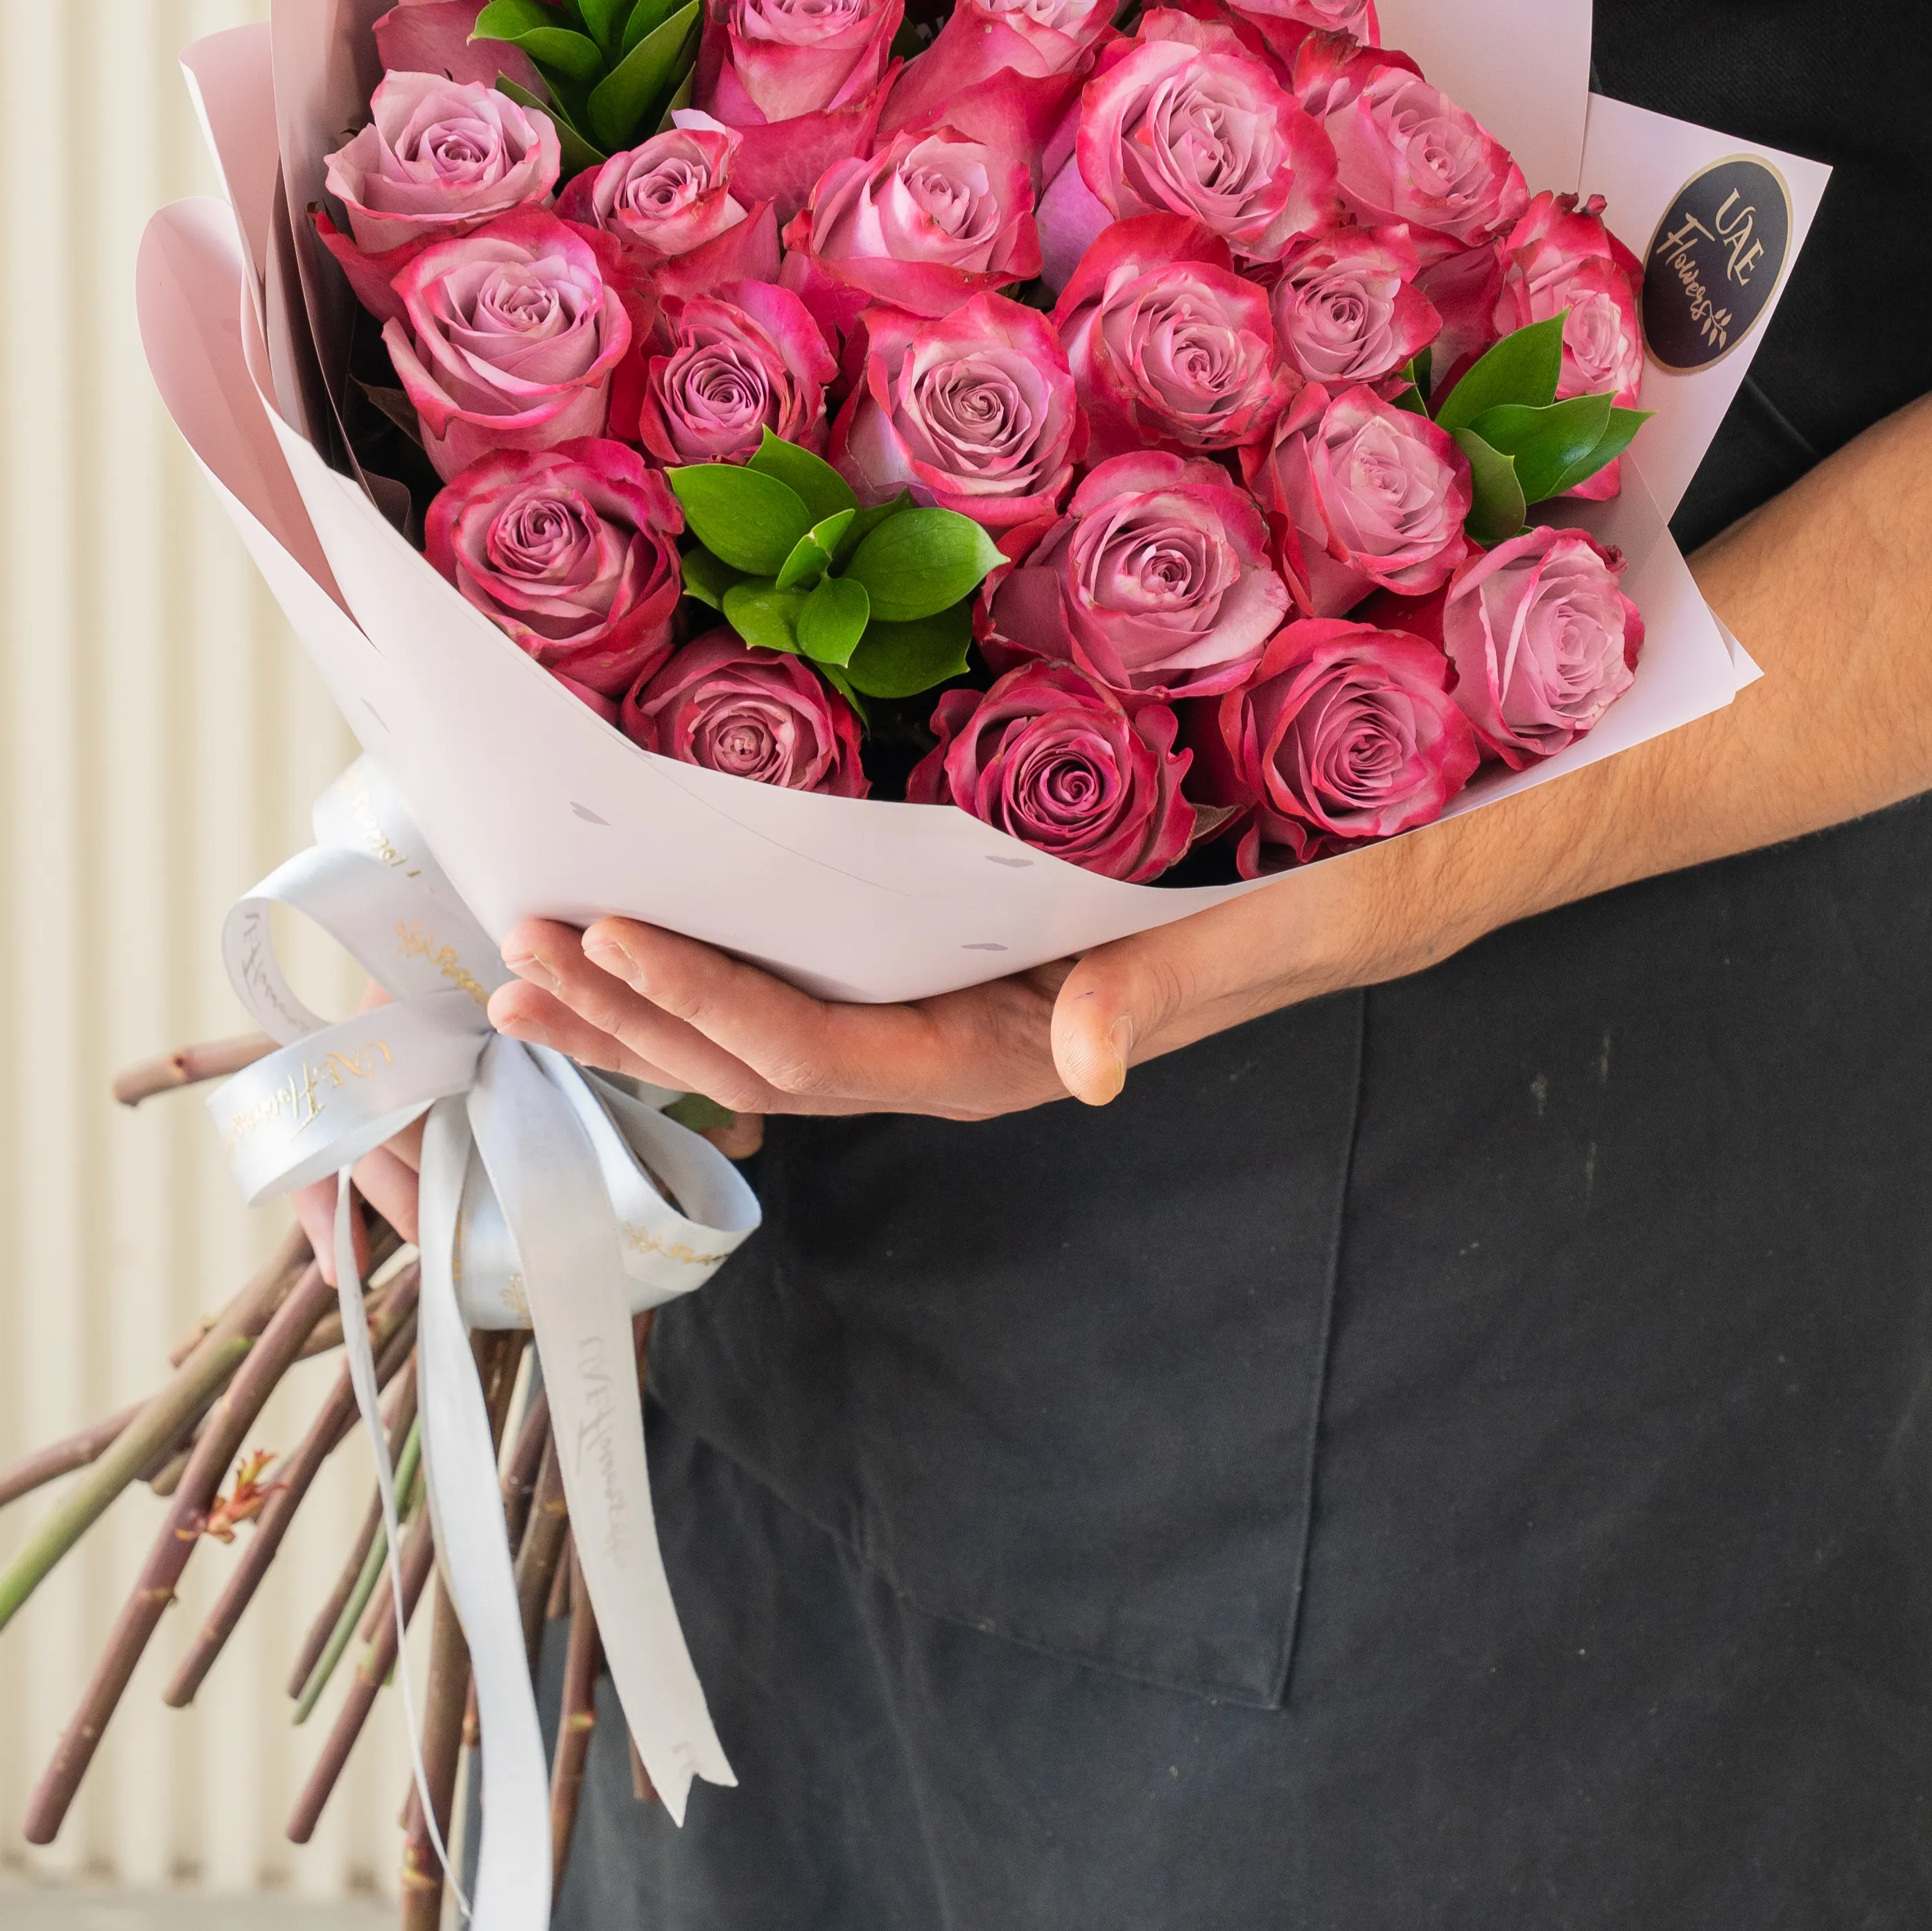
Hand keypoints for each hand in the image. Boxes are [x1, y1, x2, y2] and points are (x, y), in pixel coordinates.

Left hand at [491, 796, 1532, 1119]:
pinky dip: (727, 958)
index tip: (605, 941)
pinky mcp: (974, 961)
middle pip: (776, 1057)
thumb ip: (1169, 995)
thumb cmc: (1353, 885)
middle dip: (640, 1015)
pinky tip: (663, 920)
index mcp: (1027, 1049)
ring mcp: (971, 1011)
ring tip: (541, 958)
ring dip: (658, 1000)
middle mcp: (981, 1046)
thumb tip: (1078, 1064)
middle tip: (515, 957)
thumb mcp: (1281, 927)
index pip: (837, 1050)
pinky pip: (825, 979)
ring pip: (783, 1029)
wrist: (1416, 866)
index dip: (711, 1006)